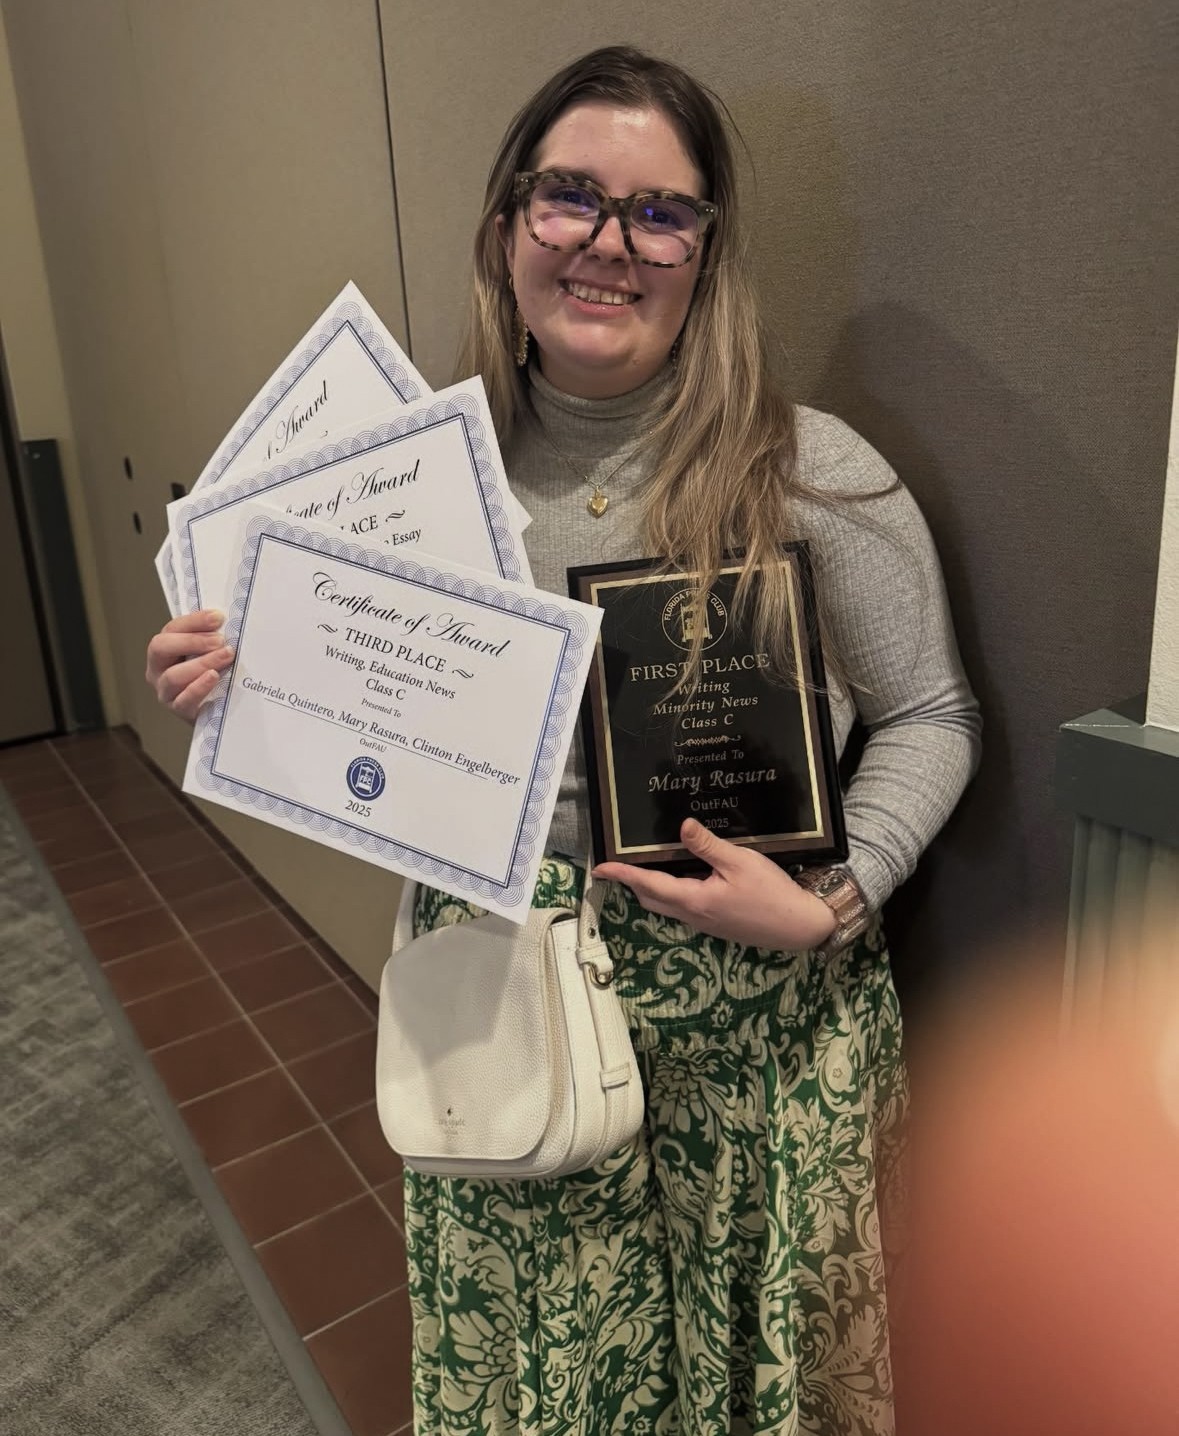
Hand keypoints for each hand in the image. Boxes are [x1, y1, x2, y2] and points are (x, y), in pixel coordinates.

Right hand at [145, 610, 234, 721]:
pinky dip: (199, 687)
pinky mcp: (178, 710)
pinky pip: (184, 699)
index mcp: (164, 649)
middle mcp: (158, 669)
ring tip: (225, 656)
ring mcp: (165, 691)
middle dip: (192, 641)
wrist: (216, 709)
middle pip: (161, 648)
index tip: (218, 618)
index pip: (171, 629)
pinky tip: (214, 676)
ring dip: (202, 663)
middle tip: (220, 640)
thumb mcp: (208, 653)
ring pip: (173, 675)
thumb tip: (225, 622)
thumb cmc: (212, 675)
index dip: (194, 621)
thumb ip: (211, 638)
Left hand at [593, 817, 837, 951]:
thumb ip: (708, 845)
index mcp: (693, 899)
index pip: (648, 884)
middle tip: (618, 864)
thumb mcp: (740, 862)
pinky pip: (683, 908)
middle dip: (631, 882)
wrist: (800, 926)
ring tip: (643, 866)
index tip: (599, 868)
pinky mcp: (717, 923)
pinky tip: (682, 876)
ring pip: (666, 906)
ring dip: (650, 888)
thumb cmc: (772, 893)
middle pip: (651, 899)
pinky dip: (671, 892)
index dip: (622, 874)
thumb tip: (682, 826)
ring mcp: (705, 923)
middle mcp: (693, 915)